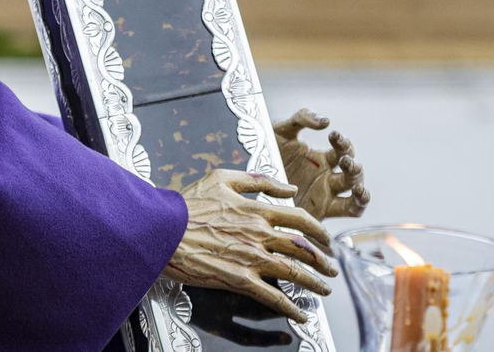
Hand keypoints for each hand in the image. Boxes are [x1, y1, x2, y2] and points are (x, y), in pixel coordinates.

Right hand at [163, 168, 337, 323]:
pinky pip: (272, 297)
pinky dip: (290, 308)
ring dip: (314, 284)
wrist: (161, 229)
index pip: (300, 219)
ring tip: (324, 290)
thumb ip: (259, 180)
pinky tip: (300, 315)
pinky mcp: (239, 279)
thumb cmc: (187, 204)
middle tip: (332, 268)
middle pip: (304, 248)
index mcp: (257, 209)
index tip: (326, 240)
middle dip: (323, 261)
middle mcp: (259, 233)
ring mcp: (251, 258)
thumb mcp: (222, 178)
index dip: (319, 231)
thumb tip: (289, 188)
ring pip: (294, 273)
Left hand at [273, 109, 369, 220]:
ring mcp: (326, 195)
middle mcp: (326, 177)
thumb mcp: (281, 130)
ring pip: (355, 191)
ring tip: (354, 178)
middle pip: (352, 171)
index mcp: (320, 158)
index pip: (342, 149)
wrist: (248, 181)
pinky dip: (360, 204)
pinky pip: (350, 210)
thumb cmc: (264, 153)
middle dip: (352, 164)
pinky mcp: (322, 211)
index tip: (334, 135)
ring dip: (360, 184)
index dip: (342, 142)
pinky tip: (359, 195)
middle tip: (344, 160)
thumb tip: (326, 121)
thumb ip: (302, 118)